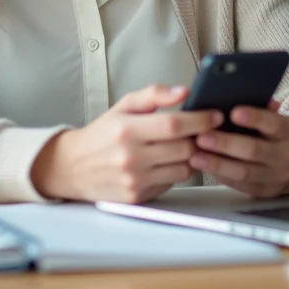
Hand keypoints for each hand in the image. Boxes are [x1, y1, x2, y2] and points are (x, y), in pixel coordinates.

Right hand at [31, 84, 223, 203]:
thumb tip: (183, 91)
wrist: (72, 167)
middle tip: (200, 131)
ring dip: (189, 156)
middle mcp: (131, 157)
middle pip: (185, 148)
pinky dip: (175, 172)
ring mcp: (135, 180)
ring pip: (184, 168)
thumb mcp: (122, 106)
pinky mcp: (138, 197)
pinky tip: (165, 162)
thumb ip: (154, 95)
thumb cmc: (102, 134)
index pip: (174, 124)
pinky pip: (172, 183)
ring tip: (181, 146)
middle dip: (198, 138)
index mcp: (127, 129)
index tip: (216, 115)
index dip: (201, 119)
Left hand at [189, 100, 288, 197]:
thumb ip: (264, 109)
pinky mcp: (264, 192)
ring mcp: (275, 177)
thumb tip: (244, 93)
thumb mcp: (280, 120)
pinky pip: (239, 185)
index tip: (233, 112)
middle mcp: (284, 156)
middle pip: (254, 150)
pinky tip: (204, 168)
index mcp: (288, 132)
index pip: (273, 123)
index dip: (254, 118)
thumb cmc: (281, 136)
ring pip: (243, 172)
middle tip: (202, 136)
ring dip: (217, 164)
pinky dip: (220, 176)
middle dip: (226, 144)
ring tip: (195, 156)